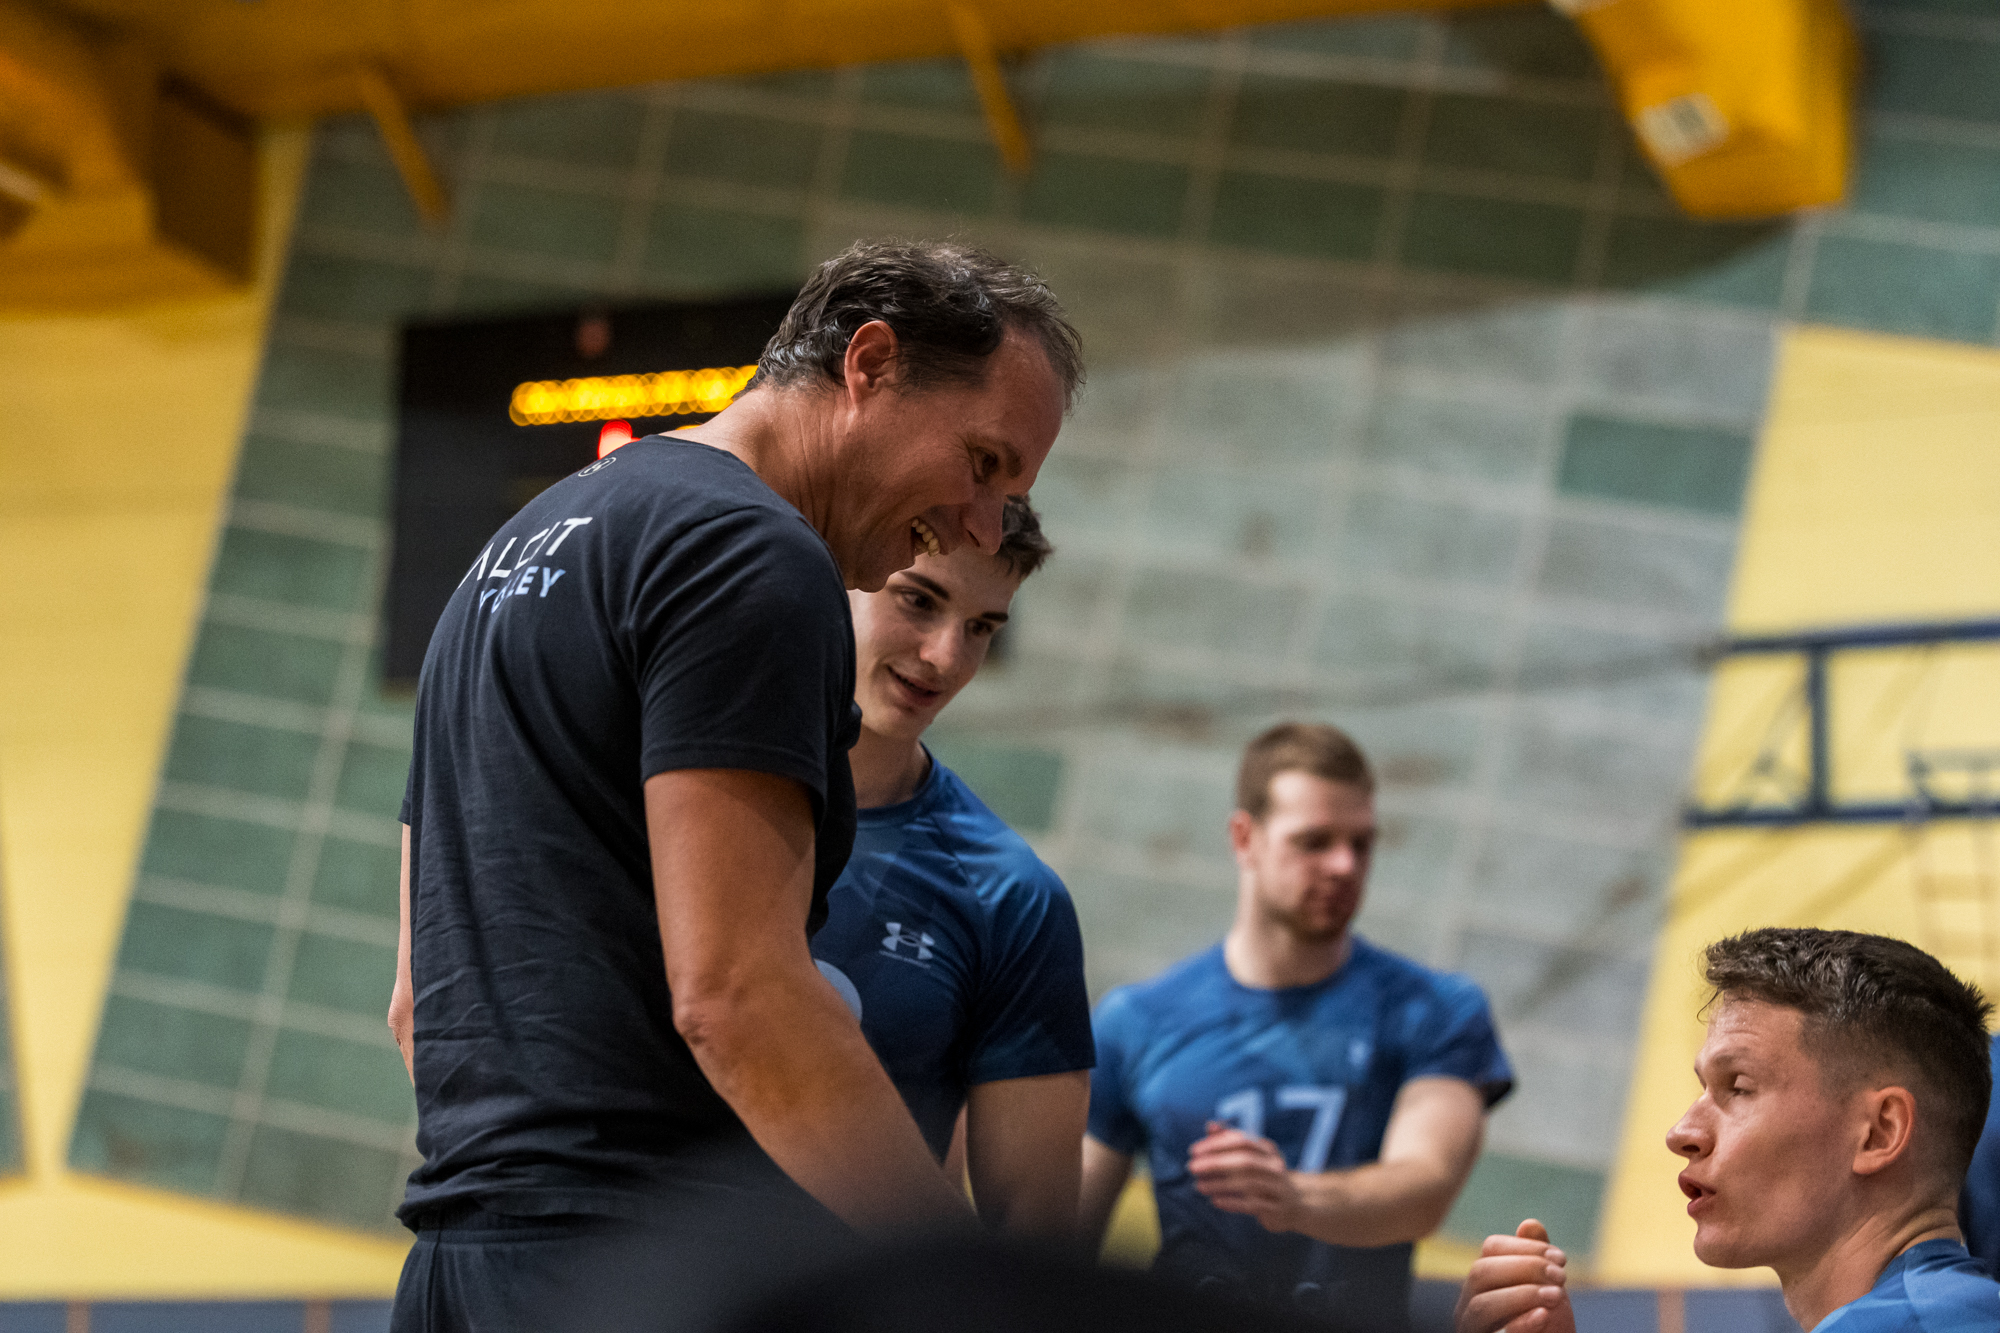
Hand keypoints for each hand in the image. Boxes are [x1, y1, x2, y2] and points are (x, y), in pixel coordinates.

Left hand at [1188, 1121, 1304, 1234]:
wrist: (1295, 1204)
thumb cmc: (1264, 1177)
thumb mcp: (1251, 1157)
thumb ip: (1230, 1141)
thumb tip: (1210, 1125)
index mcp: (1267, 1150)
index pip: (1241, 1141)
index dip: (1216, 1144)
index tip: (1193, 1151)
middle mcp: (1275, 1166)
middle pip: (1244, 1161)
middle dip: (1215, 1163)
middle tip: (1192, 1167)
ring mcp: (1278, 1187)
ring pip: (1247, 1184)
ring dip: (1219, 1184)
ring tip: (1199, 1186)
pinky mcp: (1276, 1208)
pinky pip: (1252, 1205)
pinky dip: (1232, 1202)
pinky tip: (1215, 1201)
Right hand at [1454, 1220, 1574, 1332]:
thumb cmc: (1548, 1327)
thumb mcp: (1546, 1289)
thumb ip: (1536, 1259)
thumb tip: (1530, 1224)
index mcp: (1481, 1284)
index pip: (1491, 1249)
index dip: (1526, 1248)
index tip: (1561, 1258)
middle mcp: (1469, 1307)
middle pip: (1481, 1272)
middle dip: (1525, 1268)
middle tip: (1561, 1276)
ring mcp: (1474, 1330)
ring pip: (1482, 1304)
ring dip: (1522, 1294)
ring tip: (1557, 1296)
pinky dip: (1520, 1323)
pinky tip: (1543, 1315)